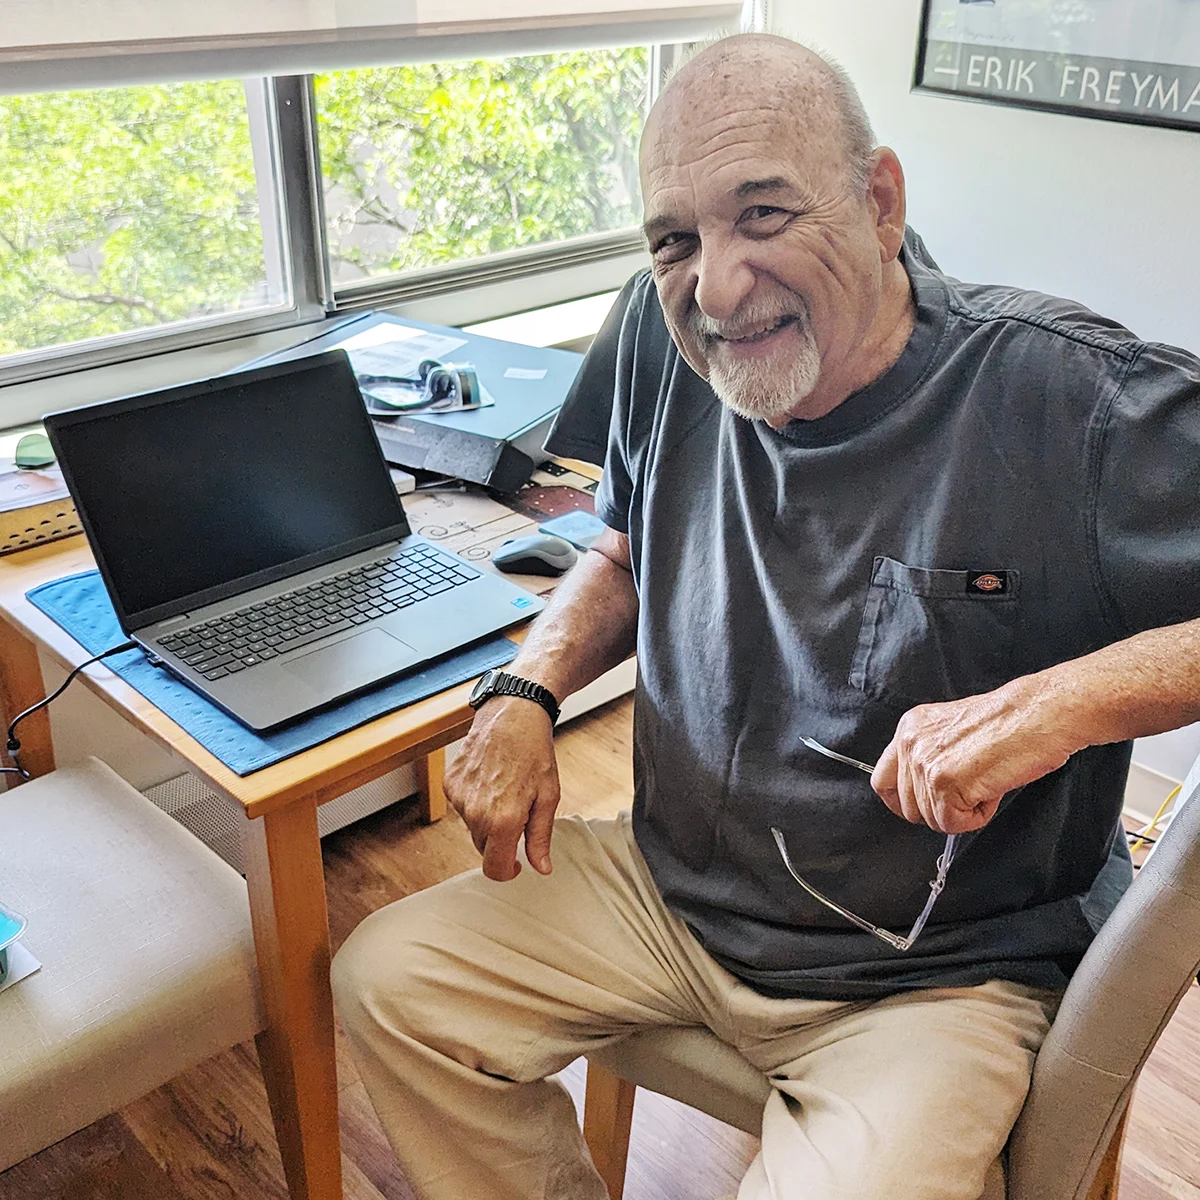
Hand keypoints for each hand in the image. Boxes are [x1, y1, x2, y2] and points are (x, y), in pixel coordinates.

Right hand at [443, 696, 559, 880]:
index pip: (495, 869)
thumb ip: (540, 837)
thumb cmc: (534, 752)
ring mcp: (460, 798)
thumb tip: (541, 867)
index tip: (517, 864)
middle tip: (519, 812)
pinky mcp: (450, 783)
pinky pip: (463, 806)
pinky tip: (491, 779)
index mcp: (503, 821)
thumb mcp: (548, 797)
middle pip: (484, 848)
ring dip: (488, 818)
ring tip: (506, 789)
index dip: (508, 872)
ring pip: (473, 826)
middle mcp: (476, 813)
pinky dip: (475, 801)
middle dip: (501, 840)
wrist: (512, 714)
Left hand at [870, 678, 1079, 833]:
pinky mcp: (945, 782)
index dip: (903, 803)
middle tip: (971, 791)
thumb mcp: (952, 731)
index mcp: (910, 729)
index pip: (882, 781)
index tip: (923, 809)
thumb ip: (929, 756)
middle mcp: (911, 743)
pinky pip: (953, 823)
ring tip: (985, 783)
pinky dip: (978, 816)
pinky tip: (991, 790)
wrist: (1039, 713)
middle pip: (908, 807)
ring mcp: (926, 763)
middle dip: (941, 810)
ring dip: (964, 811)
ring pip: (933, 819)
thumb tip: (922, 793)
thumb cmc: (1010, 722)